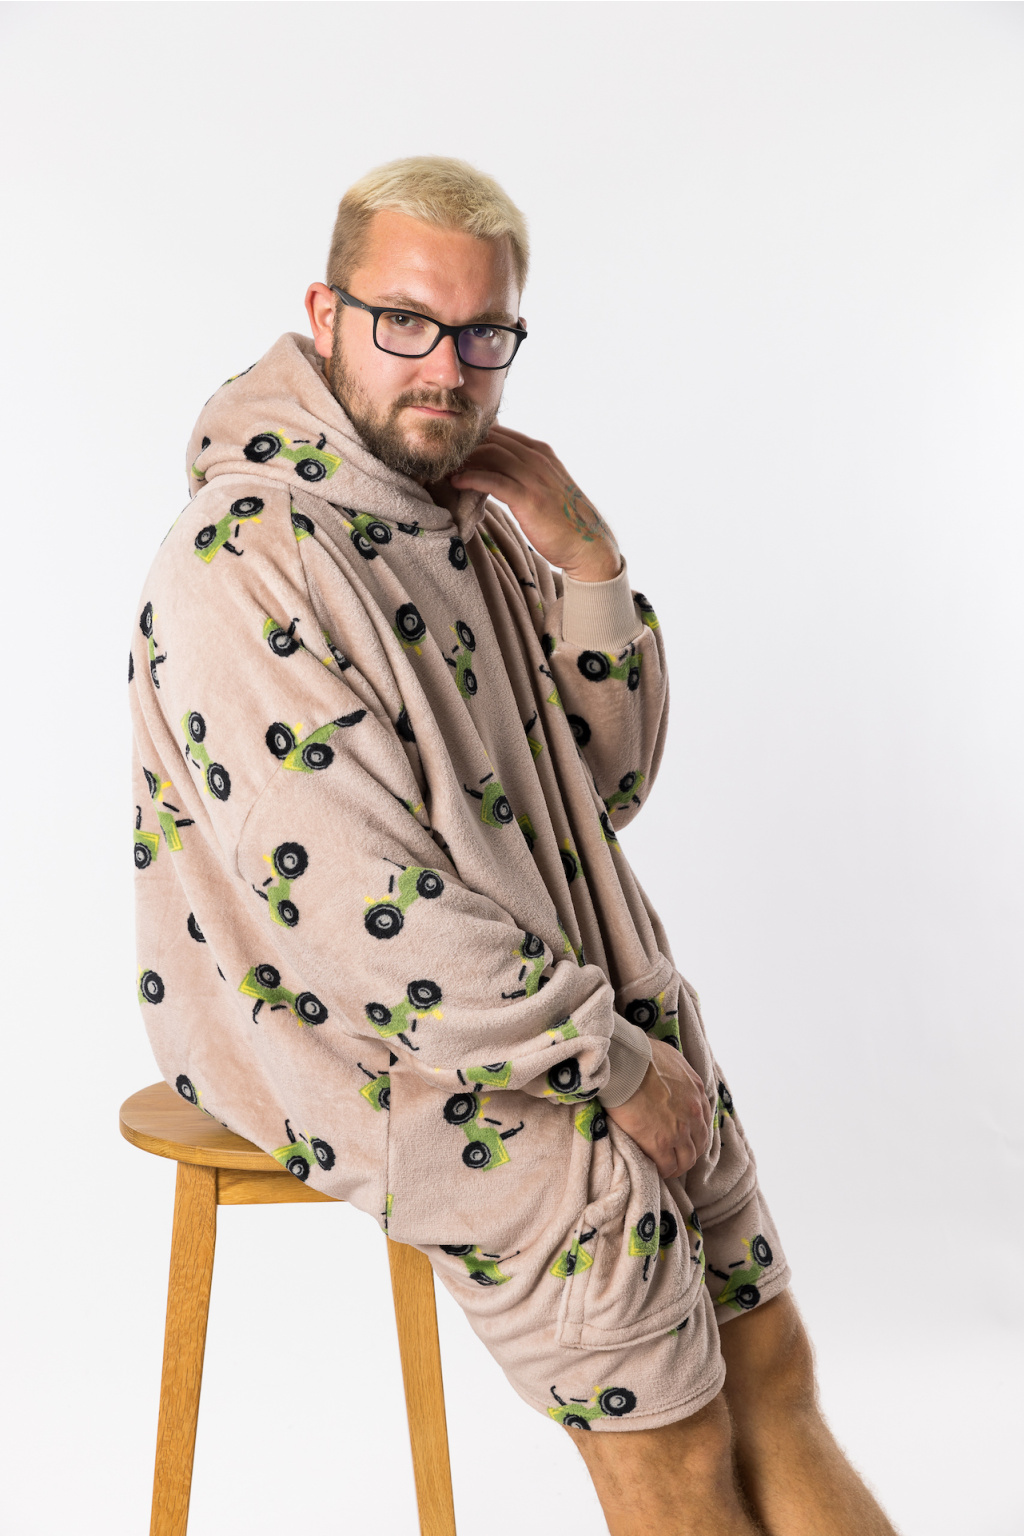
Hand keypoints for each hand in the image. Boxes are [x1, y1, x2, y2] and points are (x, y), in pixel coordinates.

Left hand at [449, 424, 620, 581]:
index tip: (453, 447)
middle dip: (465, 445)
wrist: (586, 542)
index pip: (500, 433)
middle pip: (493, 439)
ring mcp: (534, 475)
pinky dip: (471, 478)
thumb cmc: (562, 518)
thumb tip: (495, 470)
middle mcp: (537, 457)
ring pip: (491, 454)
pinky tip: (456, 482)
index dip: (474, 437)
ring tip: (443, 468)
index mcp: (540, 451)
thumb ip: (523, 472)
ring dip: (464, 459)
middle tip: (441, 455)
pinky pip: (493, 480)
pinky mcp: (528, 497)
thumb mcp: (544, 484)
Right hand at [606, 1038, 712, 1179]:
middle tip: (676, 1155)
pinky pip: (667, 1166)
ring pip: (686, 1159)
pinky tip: (655, 1169)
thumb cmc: (640, 1054)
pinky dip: (664, 1171)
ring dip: (678, 1165)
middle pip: (699, 1143)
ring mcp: (679, 1130)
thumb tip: (669, 1070)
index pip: (703, 1120)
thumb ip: (676, 1070)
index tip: (684, 1136)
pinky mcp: (660, 1143)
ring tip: (667, 1167)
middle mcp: (693, 1113)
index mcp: (697, 1091)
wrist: (625, 1063)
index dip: (694, 1132)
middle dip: (689, 1151)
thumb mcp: (670, 1056)